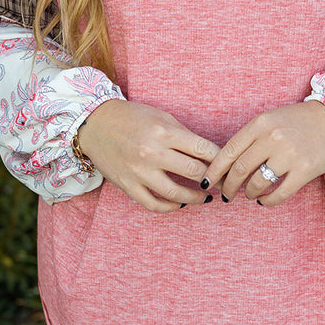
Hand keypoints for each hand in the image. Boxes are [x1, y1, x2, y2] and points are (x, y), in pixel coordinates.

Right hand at [77, 100, 219, 212]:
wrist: (95, 124)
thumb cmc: (132, 117)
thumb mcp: (161, 118)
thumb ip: (184, 136)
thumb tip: (209, 154)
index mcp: (164, 132)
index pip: (202, 149)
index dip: (220, 159)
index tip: (228, 164)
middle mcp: (152, 153)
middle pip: (194, 172)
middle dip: (213, 179)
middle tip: (222, 182)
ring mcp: (139, 172)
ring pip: (176, 193)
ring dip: (196, 198)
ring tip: (205, 197)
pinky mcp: (128, 185)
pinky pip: (153, 204)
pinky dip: (170, 207)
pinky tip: (180, 203)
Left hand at [201, 100, 324, 205]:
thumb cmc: (298, 121)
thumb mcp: (271, 120)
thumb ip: (251, 138)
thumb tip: (227, 165)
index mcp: (260, 123)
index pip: (228, 151)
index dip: (214, 170)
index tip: (207, 182)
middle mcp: (272, 138)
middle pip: (239, 169)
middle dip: (228, 186)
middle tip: (225, 194)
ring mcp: (289, 154)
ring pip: (257, 183)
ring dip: (248, 194)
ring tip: (249, 195)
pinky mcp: (304, 170)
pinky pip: (280, 193)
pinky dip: (268, 201)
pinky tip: (264, 200)